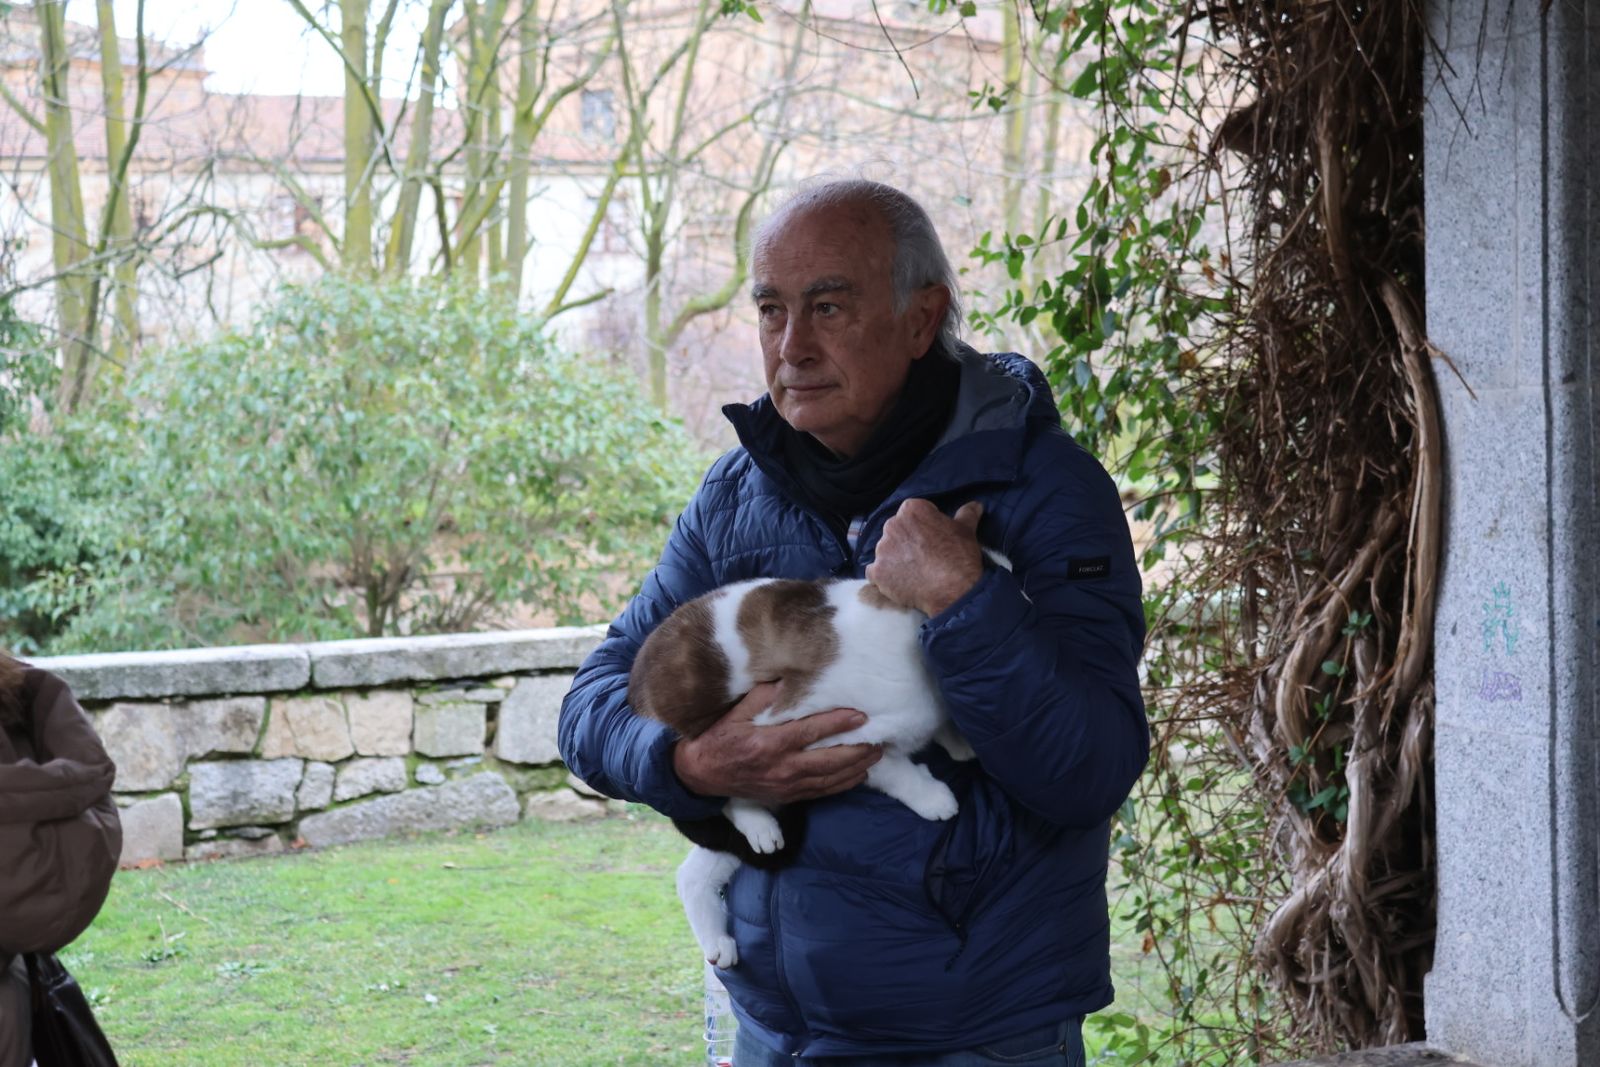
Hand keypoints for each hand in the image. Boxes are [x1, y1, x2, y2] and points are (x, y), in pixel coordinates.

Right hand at [672, 682, 881, 805]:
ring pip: (831, 778)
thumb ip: (766, 696)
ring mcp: (786, 785)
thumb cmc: (721, 737)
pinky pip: (822, 792)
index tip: (861, 715)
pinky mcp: (788, 796)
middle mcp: (782, 766)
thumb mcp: (738, 711)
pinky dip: (844, 784)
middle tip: (880, 738)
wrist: (702, 774)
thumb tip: (791, 677)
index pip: (812, 731)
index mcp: (770, 742)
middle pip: (830, 760)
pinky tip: (858, 774)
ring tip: (876, 754)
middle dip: (858, 749)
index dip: (839, 723)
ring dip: (857, 767)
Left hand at [865, 499, 983, 616]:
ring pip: (886, 551)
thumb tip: (976, 505)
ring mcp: (882, 549)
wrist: (952, 589)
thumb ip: (967, 514)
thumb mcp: (966, 530)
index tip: (933, 538)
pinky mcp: (876, 572)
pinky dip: (884, 576)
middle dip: (907, 541)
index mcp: (911, 509)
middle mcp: (891, 525)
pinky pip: (875, 571)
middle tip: (924, 556)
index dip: (924, 526)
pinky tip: (899, 582)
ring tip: (913, 571)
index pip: (913, 513)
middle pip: (897, 531)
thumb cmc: (960, 555)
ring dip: (895, 558)